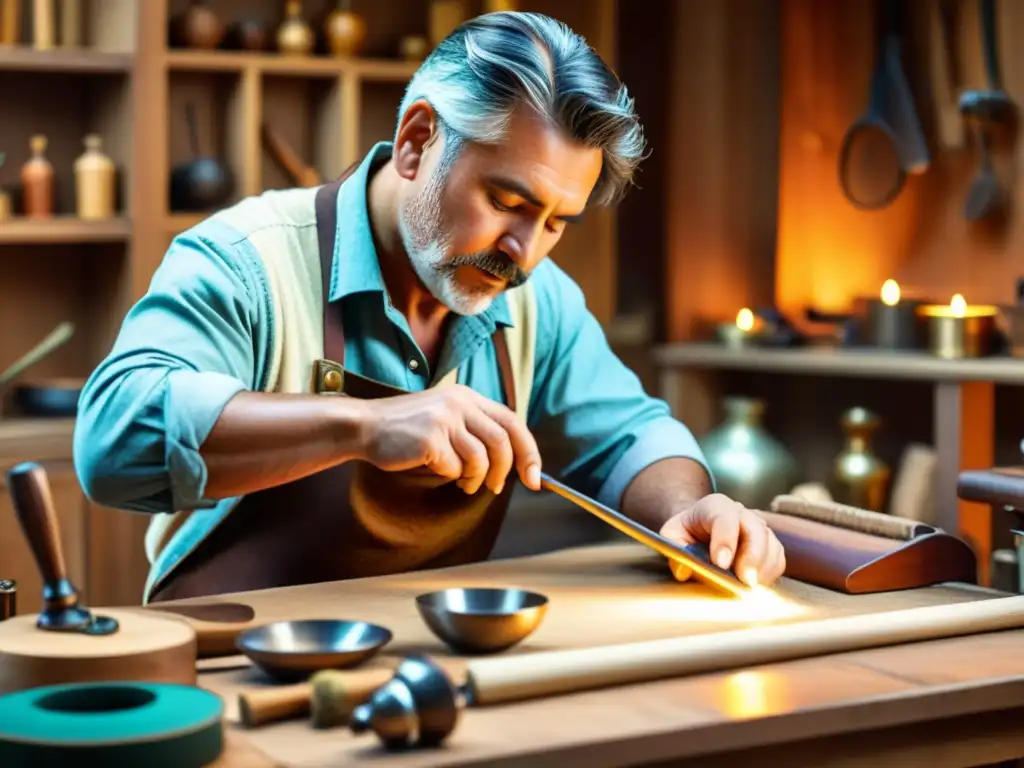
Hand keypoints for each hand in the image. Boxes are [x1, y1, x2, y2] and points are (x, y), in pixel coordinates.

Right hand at [356, 384, 541, 494]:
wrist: (365, 427)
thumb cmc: (406, 430)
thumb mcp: (446, 417)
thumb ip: (474, 429)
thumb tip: (511, 461)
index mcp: (467, 396)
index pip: (512, 421)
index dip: (529, 451)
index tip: (535, 477)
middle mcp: (459, 403)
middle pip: (502, 442)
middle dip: (506, 471)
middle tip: (497, 488)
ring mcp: (444, 419)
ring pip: (481, 458)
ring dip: (477, 479)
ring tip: (464, 483)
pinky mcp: (430, 438)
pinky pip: (454, 467)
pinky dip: (450, 476)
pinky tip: (436, 469)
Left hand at [658, 493, 785, 587]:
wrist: (700, 529)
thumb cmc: (687, 533)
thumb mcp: (671, 536)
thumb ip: (675, 551)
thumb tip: (684, 570)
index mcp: (715, 505)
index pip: (724, 518)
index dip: (724, 540)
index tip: (720, 565)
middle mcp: (741, 513)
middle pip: (755, 529)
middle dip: (752, 556)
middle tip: (744, 581)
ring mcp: (758, 527)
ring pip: (770, 544)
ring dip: (762, 569)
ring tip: (749, 588)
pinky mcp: (769, 544)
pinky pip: (777, 558)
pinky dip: (769, 574)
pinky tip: (755, 586)